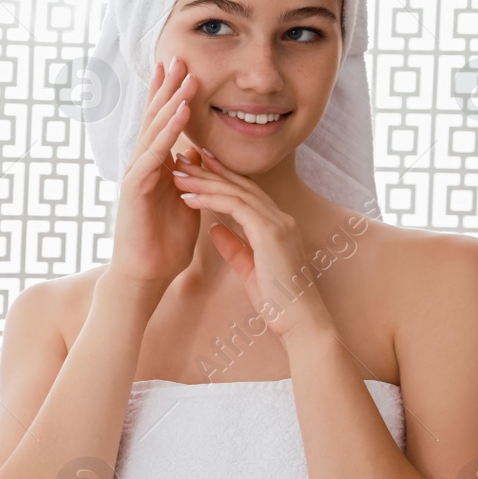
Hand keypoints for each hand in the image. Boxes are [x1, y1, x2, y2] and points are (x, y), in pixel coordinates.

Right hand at [105, 58, 201, 298]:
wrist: (146, 274)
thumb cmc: (165, 243)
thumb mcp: (186, 200)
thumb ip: (190, 175)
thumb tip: (197, 152)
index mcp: (155, 166)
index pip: (161, 124)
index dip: (170, 96)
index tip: (181, 69)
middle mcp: (142, 164)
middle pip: (153, 118)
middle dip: (166, 87)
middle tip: (177, 56)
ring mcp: (136, 174)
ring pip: (153, 130)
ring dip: (169, 101)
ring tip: (183, 76)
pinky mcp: (135, 188)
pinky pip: (154, 153)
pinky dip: (167, 131)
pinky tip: (179, 113)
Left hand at [171, 149, 330, 339]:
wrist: (299, 320)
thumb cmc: (278, 301)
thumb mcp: (250, 269)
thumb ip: (234, 247)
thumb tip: (214, 229)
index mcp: (277, 225)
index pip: (246, 193)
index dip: (221, 178)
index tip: (197, 167)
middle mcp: (280, 218)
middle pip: (240, 185)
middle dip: (209, 170)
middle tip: (182, 158)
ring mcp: (278, 223)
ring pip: (236, 191)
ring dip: (204, 181)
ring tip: (177, 173)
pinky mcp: (271, 232)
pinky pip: (235, 206)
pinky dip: (210, 199)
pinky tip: (188, 197)